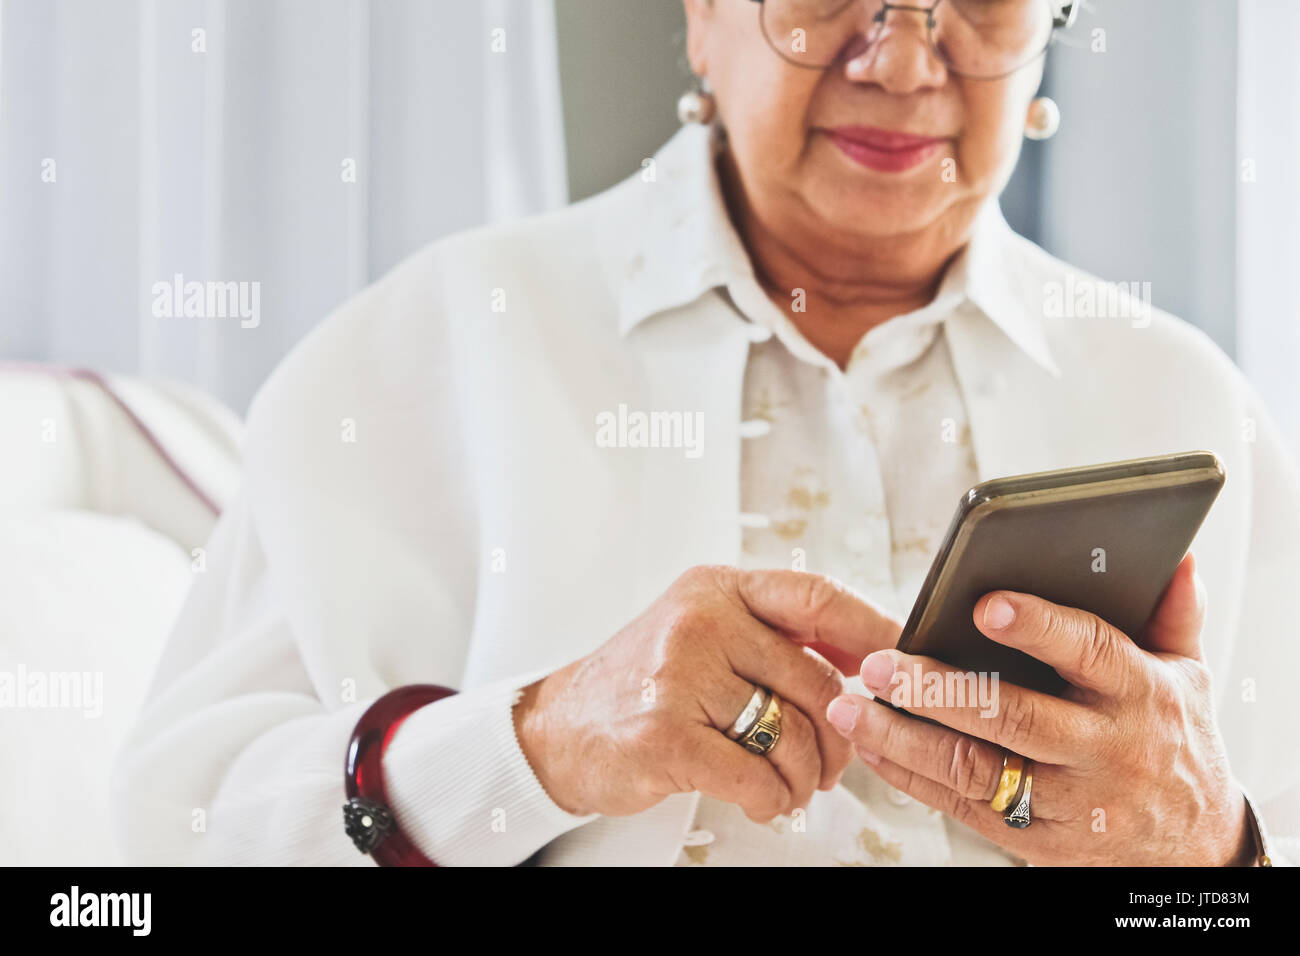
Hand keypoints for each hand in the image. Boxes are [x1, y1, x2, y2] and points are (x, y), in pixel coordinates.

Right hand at [514, 566, 900, 820]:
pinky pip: (757, 775)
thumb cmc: (643, 683)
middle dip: (839, 734)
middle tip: (832, 762)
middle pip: (817, 680)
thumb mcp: (703, 634)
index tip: (904, 661)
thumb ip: (774, 638)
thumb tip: (867, 657)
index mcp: (716, 589)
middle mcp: (699, 621)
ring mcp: (679, 674)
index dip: (873, 629)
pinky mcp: (665, 734)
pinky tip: (760, 798)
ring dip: (806, 777)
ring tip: (790, 785)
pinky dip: (771, 798)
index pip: (816, 596)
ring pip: (794, 734)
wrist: (560, 727)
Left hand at [823, 553, 1255, 864]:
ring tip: (851, 709)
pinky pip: (964, 806)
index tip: (982, 605)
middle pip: (1013, 715)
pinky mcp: (1036, 839)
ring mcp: (1067, 799)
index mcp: (1140, 694)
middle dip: (939, 690)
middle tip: (880, 664)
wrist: (1194, 850)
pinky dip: (912, 778)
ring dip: (904, 738)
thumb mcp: (1190, 677)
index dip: (1036, 627)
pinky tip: (872, 748)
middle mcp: (1103, 748)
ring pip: (975, 767)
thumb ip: (1175, 615)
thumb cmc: (1176, 743)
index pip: (1087, 651)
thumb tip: (1174, 556)